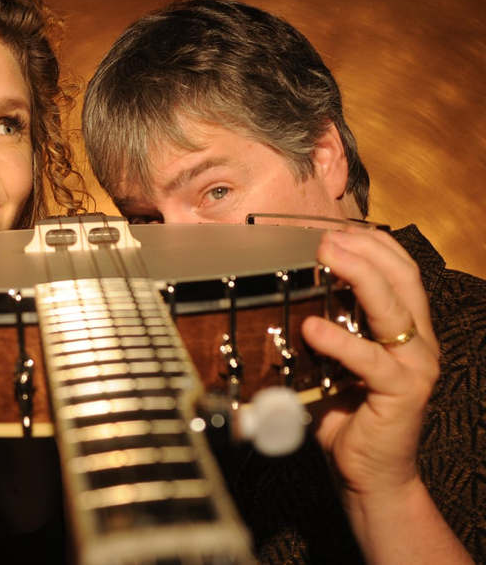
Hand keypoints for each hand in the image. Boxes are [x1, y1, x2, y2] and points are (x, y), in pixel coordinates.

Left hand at [302, 227, 439, 498]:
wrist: (369, 471)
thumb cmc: (347, 411)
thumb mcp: (333, 359)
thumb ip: (322, 326)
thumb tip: (278, 293)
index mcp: (407, 326)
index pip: (399, 269)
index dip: (370, 242)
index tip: (334, 226)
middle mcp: (419, 340)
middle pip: (401, 277)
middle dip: (365, 248)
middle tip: (326, 235)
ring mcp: (415, 364)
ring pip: (395, 307)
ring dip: (360, 275)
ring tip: (327, 255)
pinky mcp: (404, 392)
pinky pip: (372, 359)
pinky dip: (341, 341)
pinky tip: (312, 329)